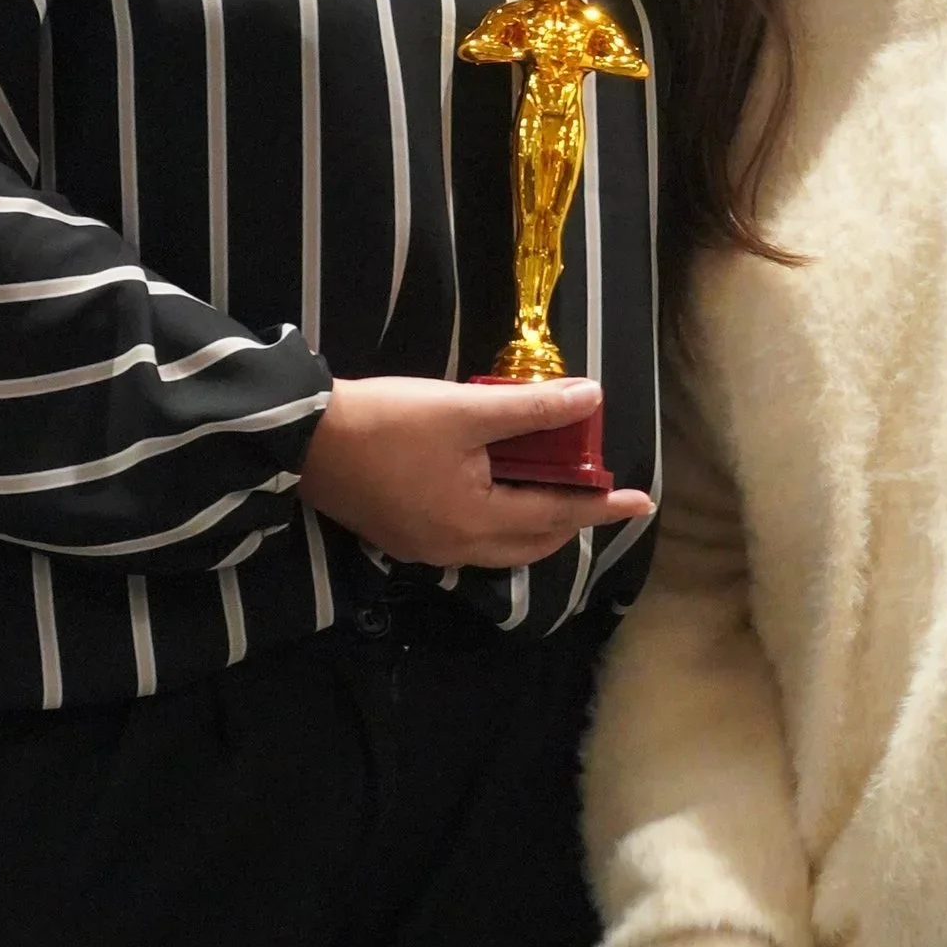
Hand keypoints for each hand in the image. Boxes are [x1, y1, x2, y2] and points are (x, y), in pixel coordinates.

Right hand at [296, 374, 650, 571]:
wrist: (304, 440)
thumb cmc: (387, 422)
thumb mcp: (465, 410)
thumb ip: (533, 409)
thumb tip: (592, 397)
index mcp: (477, 522)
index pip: (558, 516)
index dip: (602, 507)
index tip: (642, 503)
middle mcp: (457, 548)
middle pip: (532, 542)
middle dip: (570, 519)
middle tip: (600, 493)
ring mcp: (427, 549)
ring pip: (502, 546)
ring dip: (535, 522)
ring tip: (557, 492)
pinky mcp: (405, 537)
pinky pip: (473, 541)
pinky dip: (502, 522)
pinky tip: (499, 494)